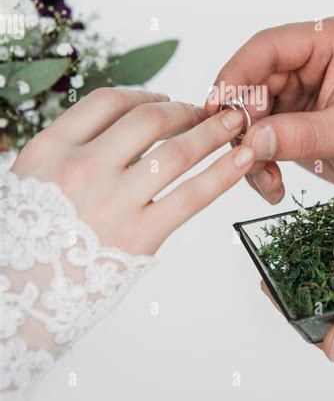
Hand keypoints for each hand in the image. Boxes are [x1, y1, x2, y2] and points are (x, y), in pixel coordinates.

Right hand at [12, 87, 254, 254]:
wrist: (18, 304)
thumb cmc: (25, 242)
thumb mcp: (28, 181)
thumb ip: (67, 149)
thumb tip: (115, 125)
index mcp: (51, 148)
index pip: (108, 102)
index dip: (144, 95)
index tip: (162, 100)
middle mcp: (83, 168)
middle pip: (148, 119)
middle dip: (183, 110)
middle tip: (201, 113)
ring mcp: (114, 201)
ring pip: (177, 151)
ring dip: (212, 131)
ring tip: (234, 122)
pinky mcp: (141, 236)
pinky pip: (193, 196)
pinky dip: (224, 173)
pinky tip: (244, 159)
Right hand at [205, 19, 333, 203]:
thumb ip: (302, 135)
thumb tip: (253, 141)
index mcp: (326, 43)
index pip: (267, 47)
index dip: (236, 73)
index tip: (219, 104)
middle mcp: (306, 61)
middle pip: (251, 82)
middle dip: (244, 122)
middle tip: (245, 153)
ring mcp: (294, 90)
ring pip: (249, 112)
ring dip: (249, 148)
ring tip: (265, 178)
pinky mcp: (287, 117)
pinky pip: (258, 135)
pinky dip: (258, 160)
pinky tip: (271, 183)